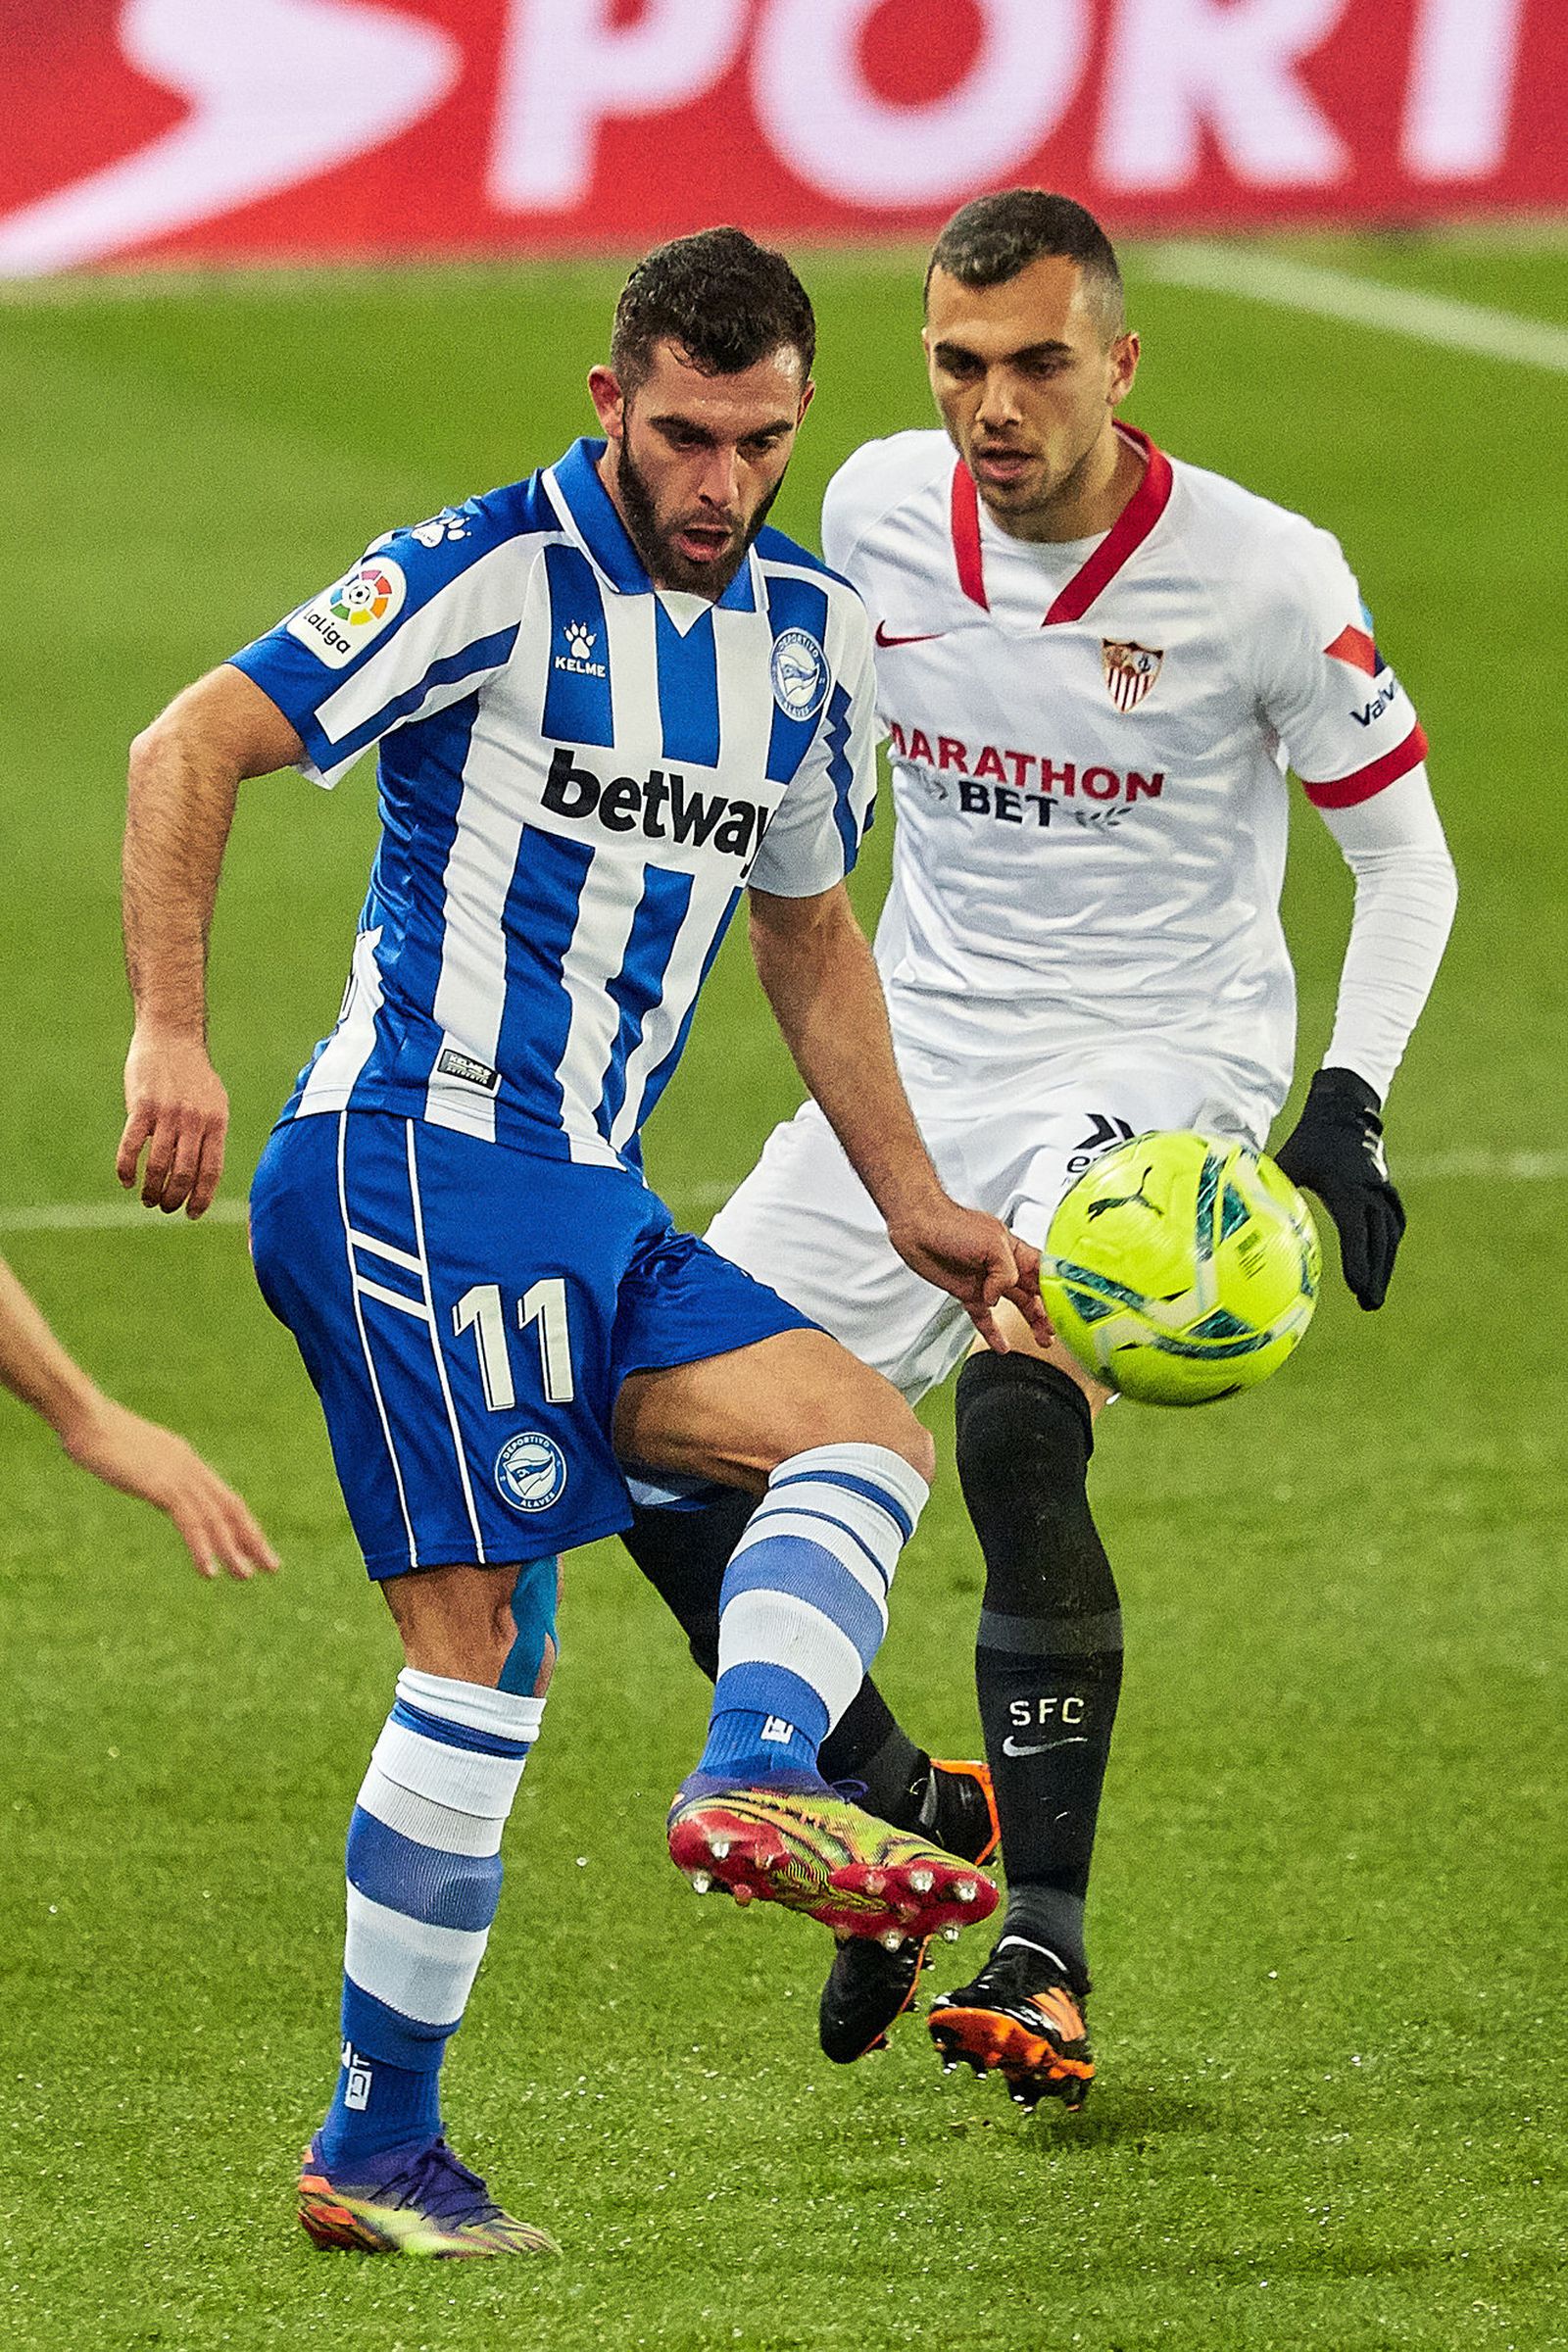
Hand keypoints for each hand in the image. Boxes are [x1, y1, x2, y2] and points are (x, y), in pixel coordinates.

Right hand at [58, 1395, 278, 1579]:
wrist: (86, 1419)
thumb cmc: (100, 1437)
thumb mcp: (136, 1457)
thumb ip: (151, 1471)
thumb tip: (152, 1482)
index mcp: (187, 1460)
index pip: (225, 1497)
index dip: (243, 1524)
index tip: (258, 1548)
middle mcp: (190, 1467)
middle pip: (231, 1507)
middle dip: (252, 1539)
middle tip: (273, 1567)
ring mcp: (178, 1475)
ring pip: (215, 1518)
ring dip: (231, 1549)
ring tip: (244, 1576)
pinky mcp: (162, 1485)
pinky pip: (190, 1522)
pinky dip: (202, 1547)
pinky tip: (209, 1571)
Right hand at [118, 1029, 228, 1215]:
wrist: (172, 1036)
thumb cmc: (193, 1074)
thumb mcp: (215, 1102)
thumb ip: (212, 1134)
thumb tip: (208, 1173)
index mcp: (216, 1122)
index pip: (211, 1170)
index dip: (202, 1197)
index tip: (192, 1214)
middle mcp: (195, 1120)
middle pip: (184, 1173)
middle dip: (173, 1198)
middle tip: (164, 1207)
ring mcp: (168, 1113)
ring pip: (158, 1165)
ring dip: (151, 1189)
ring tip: (146, 1198)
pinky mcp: (142, 1106)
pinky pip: (132, 1146)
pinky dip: (127, 1169)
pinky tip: (126, 1180)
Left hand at [887, 1197, 1054, 1354]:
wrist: (917, 1227)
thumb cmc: (950, 1223)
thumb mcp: (991, 1243)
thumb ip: (1005, 1272)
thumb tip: (999, 1296)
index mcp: (1014, 1250)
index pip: (1043, 1271)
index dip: (1057, 1287)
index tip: (1069, 1305)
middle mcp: (1002, 1267)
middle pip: (1033, 1292)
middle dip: (1048, 1310)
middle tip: (1056, 1329)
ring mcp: (985, 1281)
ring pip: (1014, 1306)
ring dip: (1030, 1322)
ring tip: (1041, 1338)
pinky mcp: (967, 1292)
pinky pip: (984, 1317)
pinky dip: (994, 1332)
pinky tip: (1002, 1345)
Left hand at [1273, 1066, 1404, 1310]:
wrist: (1346, 1109)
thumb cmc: (1312, 1137)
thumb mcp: (1289, 1159)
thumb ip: (1269, 1184)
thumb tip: (1239, 1207)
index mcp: (1347, 1190)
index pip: (1357, 1233)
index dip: (1359, 1262)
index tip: (1358, 1288)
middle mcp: (1371, 1193)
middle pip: (1380, 1242)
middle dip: (1376, 1275)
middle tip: (1370, 1305)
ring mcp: (1382, 1191)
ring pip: (1390, 1235)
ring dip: (1385, 1266)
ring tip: (1373, 1296)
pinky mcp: (1386, 1189)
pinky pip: (1394, 1223)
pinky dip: (1389, 1246)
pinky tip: (1383, 1264)